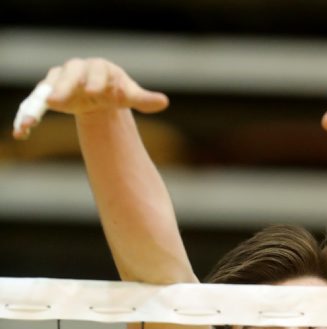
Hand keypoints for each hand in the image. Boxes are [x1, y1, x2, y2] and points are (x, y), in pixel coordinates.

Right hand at [12, 58, 168, 139]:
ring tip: (43, 108)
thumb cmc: (115, 91)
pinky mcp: (51, 90)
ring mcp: (63, 78)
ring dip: (46, 95)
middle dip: (66, 85)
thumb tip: (164, 102)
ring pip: (52, 83)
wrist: (97, 93)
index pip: (98, 71)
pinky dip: (33, 110)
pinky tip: (26, 126)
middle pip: (71, 73)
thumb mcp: (128, 95)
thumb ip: (143, 99)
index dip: (96, 81)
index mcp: (101, 68)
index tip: (95, 93)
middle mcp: (79, 69)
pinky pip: (40, 97)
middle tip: (61, 98)